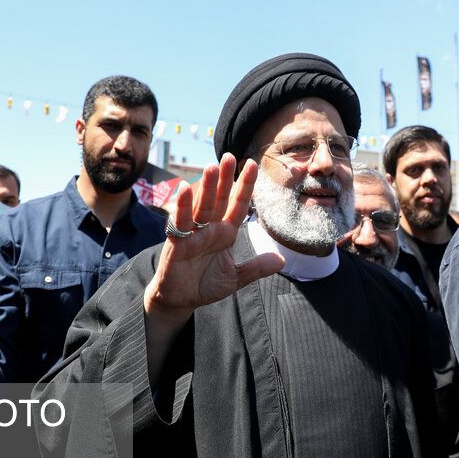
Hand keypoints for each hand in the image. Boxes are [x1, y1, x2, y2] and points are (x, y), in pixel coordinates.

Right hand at [142, 155, 282, 384]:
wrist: (181, 300)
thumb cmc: (205, 285)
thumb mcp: (236, 277)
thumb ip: (256, 268)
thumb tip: (281, 261)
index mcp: (225, 233)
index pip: (237, 205)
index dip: (245, 186)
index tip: (253, 165)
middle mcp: (209, 228)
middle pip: (218, 199)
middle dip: (224, 178)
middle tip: (229, 156)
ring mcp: (193, 234)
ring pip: (201, 206)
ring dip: (205, 187)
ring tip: (211, 167)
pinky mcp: (177, 244)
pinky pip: (180, 223)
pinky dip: (182, 207)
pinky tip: (185, 189)